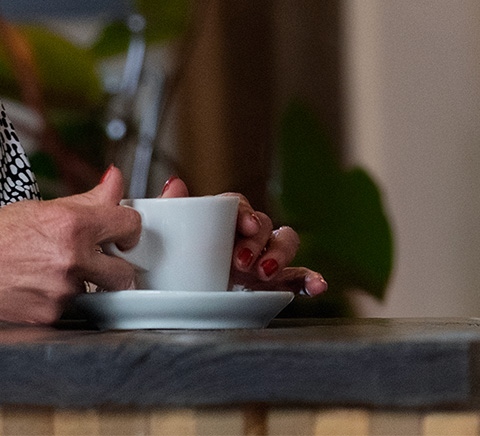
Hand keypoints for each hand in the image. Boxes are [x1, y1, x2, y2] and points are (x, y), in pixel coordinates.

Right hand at [0, 166, 141, 323]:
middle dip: (115, 266)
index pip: (129, 225)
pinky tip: (39, 287)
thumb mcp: (39, 208)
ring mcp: (62, 291)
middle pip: (124, 272)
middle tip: (98, 260)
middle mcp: (71, 259)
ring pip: (98, 292)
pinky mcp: (51, 315)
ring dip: (86, 284)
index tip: (122, 233)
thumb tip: (113, 182)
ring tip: (55, 273)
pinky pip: (73, 308)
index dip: (128, 229)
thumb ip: (86, 199)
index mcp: (71, 225)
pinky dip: (62, 299)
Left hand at [158, 177, 326, 295]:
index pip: (237, 205)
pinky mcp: (273, 283)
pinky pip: (296, 277)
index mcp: (220, 220)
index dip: (244, 212)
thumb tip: (175, 183)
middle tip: (243, 261)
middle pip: (264, 223)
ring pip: (284, 243)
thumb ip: (167, 210)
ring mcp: (261, 257)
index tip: (244, 224)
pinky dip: (310, 280)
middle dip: (259, 240)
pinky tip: (318, 286)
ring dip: (281, 255)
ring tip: (266, 274)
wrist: (173, 296)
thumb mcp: (161, 238)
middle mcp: (245, 235)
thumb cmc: (169, 263)